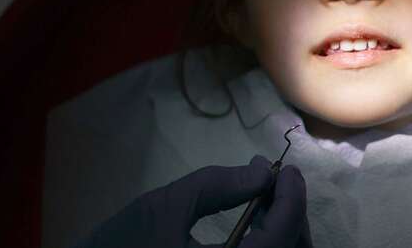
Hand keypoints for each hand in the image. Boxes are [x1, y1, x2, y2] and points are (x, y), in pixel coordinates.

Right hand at [72, 155, 311, 247]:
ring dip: (281, 228)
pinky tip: (253, 220)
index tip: (288, 170)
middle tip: (277, 181)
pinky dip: (267, 242)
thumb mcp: (167, 207)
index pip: (281, 236)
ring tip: (263, 197)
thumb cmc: (119, 246)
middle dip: (291, 213)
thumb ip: (218, 186)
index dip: (292, 199)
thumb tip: (263, 171)